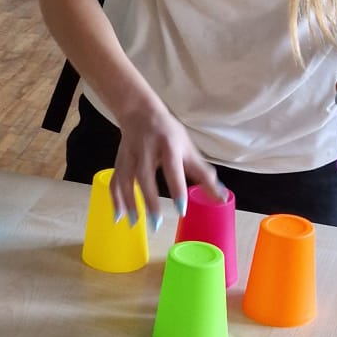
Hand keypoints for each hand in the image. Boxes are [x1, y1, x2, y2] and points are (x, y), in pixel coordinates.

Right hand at [113, 101, 222, 223]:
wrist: (139, 111)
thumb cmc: (168, 133)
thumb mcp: (188, 148)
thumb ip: (203, 174)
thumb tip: (221, 197)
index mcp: (168, 144)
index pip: (172, 168)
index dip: (177, 188)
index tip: (181, 209)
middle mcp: (146, 149)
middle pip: (144, 176)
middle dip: (149, 200)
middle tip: (157, 223)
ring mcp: (129, 155)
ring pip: (125, 180)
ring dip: (129, 203)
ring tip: (136, 224)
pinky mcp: (118, 161)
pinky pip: (115, 182)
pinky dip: (115, 200)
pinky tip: (119, 217)